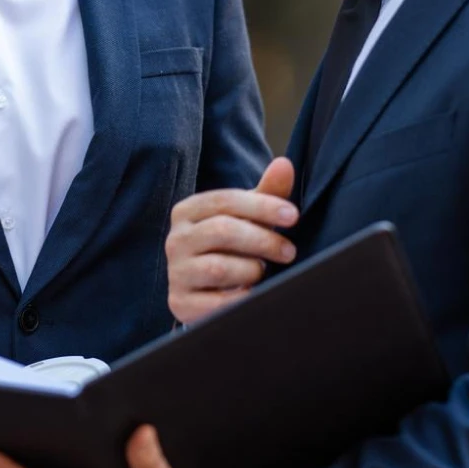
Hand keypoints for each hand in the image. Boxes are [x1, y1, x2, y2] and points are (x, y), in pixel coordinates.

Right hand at [165, 156, 297, 324]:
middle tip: (289, 251)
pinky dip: (240, 298)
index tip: (293, 216)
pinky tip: (252, 294)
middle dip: (263, 240)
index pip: (225, 200)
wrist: (207, 290)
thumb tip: (285, 164)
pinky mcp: (180, 303)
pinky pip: (215, 303)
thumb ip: (267, 193)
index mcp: (187, 211)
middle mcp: (175, 240)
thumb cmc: (232, 246)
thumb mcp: (248, 218)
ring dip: (251, 270)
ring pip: (218, 268)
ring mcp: (176, 272)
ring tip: (264, 272)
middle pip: (222, 231)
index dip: (262, 206)